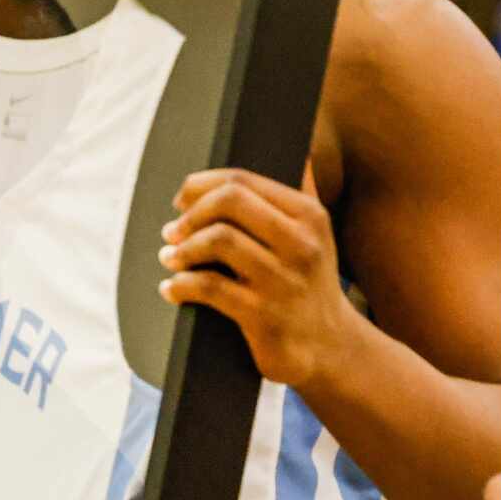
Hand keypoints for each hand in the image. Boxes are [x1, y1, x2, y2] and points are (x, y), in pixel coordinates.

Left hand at [160, 168, 360, 389]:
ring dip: (181, 249)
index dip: (201, 185)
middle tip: (171, 232)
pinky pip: (209, 288)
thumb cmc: (310, 285)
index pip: (243, 180)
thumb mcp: (317, 236)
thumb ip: (304, 193)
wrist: (330, 348)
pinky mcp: (264, 316)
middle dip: (191, 212)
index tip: (181, 201)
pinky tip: (172, 289)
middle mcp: (301, 243)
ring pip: (218, 240)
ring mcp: (283, 280)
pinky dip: (180, 285)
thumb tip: (302, 150)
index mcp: (309, 215)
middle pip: (230, 200)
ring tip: (170, 259)